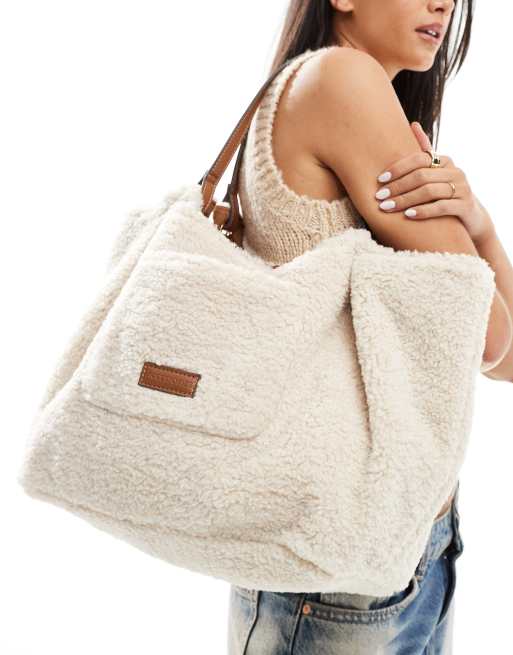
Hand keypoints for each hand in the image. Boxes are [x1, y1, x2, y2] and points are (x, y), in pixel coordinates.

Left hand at [375, 121, 495, 244]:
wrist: (470, 216)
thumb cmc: (445, 193)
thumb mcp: (435, 172)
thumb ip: (424, 152)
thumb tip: (413, 124)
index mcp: (444, 161)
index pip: (419, 158)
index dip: (398, 168)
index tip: (380, 179)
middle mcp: (455, 172)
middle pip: (421, 176)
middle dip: (397, 186)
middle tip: (379, 196)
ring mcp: (462, 188)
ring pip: (429, 192)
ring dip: (405, 200)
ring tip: (387, 207)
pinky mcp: (465, 205)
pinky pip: (441, 207)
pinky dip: (423, 211)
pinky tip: (408, 215)